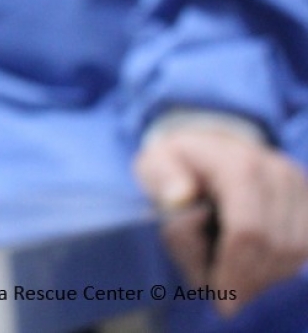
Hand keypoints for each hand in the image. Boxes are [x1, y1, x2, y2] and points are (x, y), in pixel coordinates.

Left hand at [135, 124, 307, 315]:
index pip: (247, 229)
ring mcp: (297, 187)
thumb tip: (179, 197)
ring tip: (234, 286)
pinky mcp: (307, 202)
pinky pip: (305, 247)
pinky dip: (280, 267)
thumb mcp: (155, 163)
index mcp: (236, 163)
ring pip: (294, 250)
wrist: (208, 148)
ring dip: (264, 277)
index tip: (219, 297)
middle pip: (274, 245)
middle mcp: (276, 172)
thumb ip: (162, 178)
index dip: (235, 269)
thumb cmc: (177, 163)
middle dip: (248, 279)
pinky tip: (252, 273)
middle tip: (224, 299)